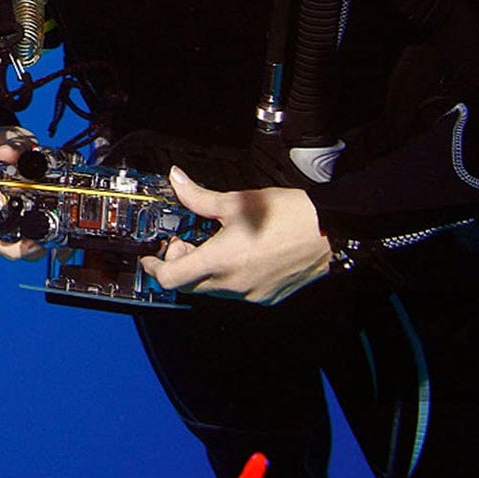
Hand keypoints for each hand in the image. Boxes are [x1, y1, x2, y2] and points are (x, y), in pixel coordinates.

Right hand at [0, 126, 45, 261]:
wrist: (0, 149)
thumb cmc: (2, 143)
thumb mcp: (10, 134)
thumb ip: (14, 142)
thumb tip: (10, 154)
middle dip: (4, 245)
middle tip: (31, 247)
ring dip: (18, 251)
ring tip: (41, 251)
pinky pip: (9, 239)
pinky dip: (26, 248)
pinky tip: (46, 247)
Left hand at [138, 166, 332, 305]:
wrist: (326, 230)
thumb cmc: (285, 214)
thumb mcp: (235, 200)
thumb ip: (198, 196)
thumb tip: (176, 181)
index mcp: (221, 261)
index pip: (171, 279)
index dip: (154, 268)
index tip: (151, 257)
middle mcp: (233, 284)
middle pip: (190, 285)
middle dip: (180, 264)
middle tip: (186, 240)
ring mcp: (251, 294)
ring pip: (213, 289)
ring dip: (204, 270)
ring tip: (215, 243)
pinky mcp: (267, 297)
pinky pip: (236, 292)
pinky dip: (228, 276)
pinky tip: (239, 254)